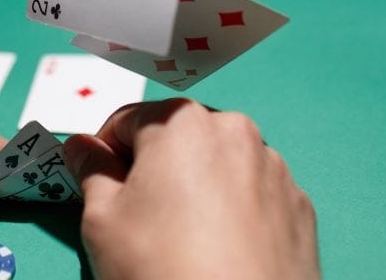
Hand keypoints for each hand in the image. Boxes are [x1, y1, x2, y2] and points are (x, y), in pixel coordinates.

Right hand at [63, 99, 319, 279]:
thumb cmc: (162, 269)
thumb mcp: (102, 219)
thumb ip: (91, 170)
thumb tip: (84, 147)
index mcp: (182, 123)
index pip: (127, 120)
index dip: (105, 154)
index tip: (100, 188)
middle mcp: (236, 132)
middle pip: (177, 139)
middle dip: (155, 169)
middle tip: (140, 220)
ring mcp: (276, 170)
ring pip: (218, 166)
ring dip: (196, 189)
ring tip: (184, 242)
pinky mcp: (301, 209)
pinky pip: (253, 196)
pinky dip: (233, 213)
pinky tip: (220, 252)